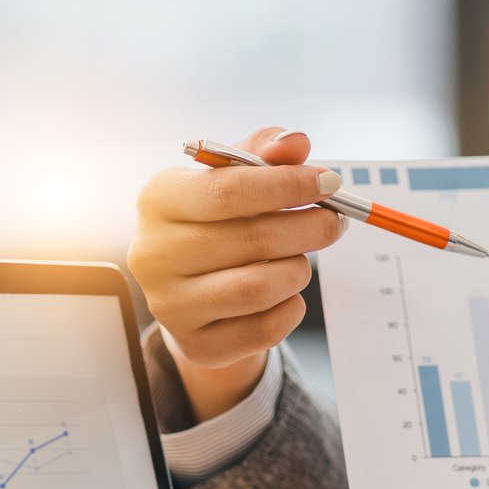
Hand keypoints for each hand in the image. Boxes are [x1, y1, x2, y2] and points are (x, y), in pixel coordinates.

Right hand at [130, 127, 347, 422]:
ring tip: (301, 258)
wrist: (193, 289)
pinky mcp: (196, 346)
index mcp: (158, 200)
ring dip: (298, 269)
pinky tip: (287, 293)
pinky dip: (291, 308)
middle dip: (309, 228)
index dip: (287, 185)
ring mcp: (170, 306)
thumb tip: (296, 142)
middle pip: (253, 239)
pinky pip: (264, 329)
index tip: (329, 182)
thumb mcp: (233, 178)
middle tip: (335, 221)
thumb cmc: (218, 221)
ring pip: (260, 287)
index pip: (228, 191)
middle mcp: (154, 254)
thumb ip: (265, 154)